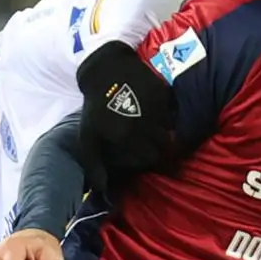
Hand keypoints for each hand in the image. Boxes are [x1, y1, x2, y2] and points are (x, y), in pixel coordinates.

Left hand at [77, 39, 175, 180]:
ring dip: (165, 132)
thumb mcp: (88, 137)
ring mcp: (156, 107)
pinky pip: (172, 110)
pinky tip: (156, 112)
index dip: (150, 160)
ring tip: (156, 130)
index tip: (145, 156)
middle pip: (165, 146)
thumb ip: (94, 165)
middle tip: (156, 146)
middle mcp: (145, 123)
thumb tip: (102, 190)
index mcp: (127, 136)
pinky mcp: (163, 93)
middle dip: (162, 148)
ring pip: (170, 129)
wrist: (104, 69)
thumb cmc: (95, 107)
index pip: (150, 159)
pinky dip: (167, 114)